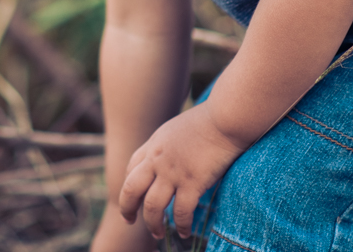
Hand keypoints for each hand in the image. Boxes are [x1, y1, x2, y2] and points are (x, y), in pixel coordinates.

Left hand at [117, 104, 246, 239]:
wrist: (225, 117)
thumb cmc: (209, 119)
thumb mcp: (177, 128)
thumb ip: (169, 144)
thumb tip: (171, 157)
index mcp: (153, 144)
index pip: (131, 168)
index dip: (129, 186)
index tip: (133, 197)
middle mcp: (157, 160)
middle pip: (131, 189)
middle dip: (127, 208)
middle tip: (129, 220)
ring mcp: (173, 172)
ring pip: (152, 206)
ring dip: (153, 224)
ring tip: (157, 234)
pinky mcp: (192, 183)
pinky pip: (181, 212)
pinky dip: (181, 226)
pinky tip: (184, 232)